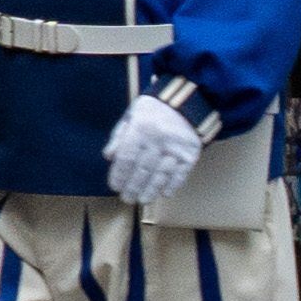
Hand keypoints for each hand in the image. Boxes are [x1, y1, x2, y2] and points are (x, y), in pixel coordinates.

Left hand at [102, 91, 204, 209]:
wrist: (188, 100)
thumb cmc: (155, 109)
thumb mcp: (132, 115)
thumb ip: (119, 136)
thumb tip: (108, 156)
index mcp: (141, 128)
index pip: (126, 158)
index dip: (119, 175)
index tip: (115, 186)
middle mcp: (158, 139)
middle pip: (142, 170)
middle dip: (133, 187)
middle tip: (127, 198)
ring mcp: (176, 147)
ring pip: (161, 175)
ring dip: (150, 190)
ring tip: (143, 199)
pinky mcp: (191, 153)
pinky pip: (181, 174)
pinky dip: (172, 185)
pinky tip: (164, 193)